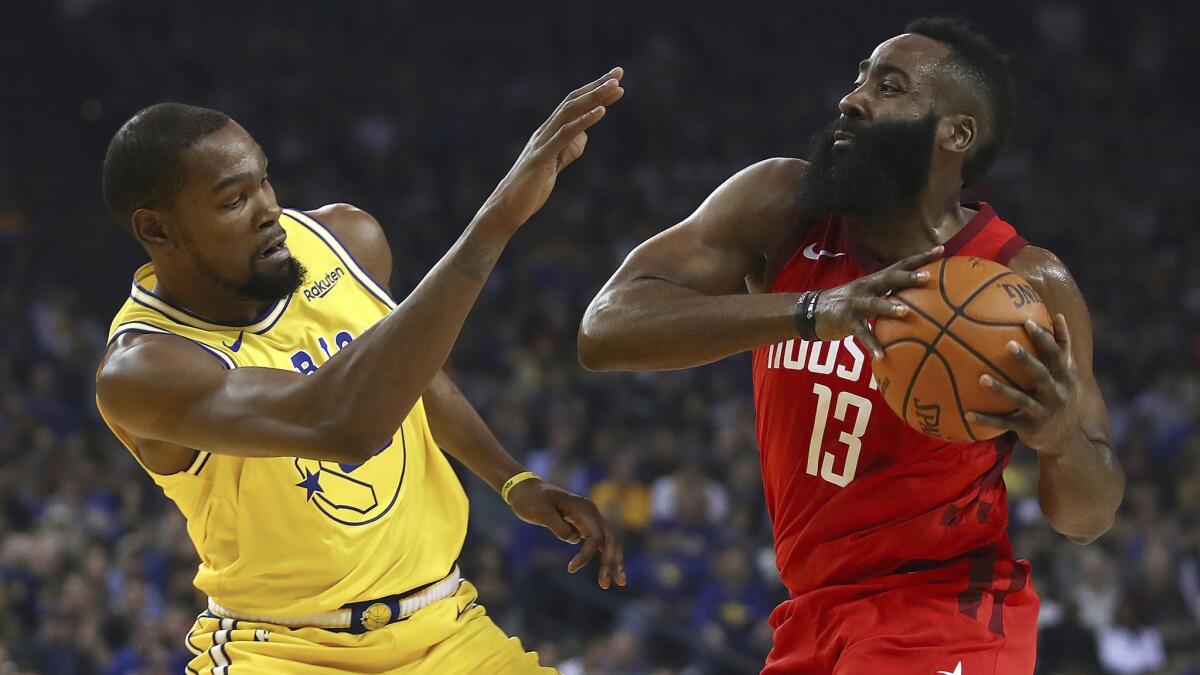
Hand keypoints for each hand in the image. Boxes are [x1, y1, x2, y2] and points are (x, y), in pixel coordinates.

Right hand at [477, 67, 624, 234]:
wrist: (507, 208)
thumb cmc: (530, 189)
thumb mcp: (555, 165)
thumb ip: (568, 150)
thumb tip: (584, 137)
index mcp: (548, 132)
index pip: (573, 105)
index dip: (594, 91)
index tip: (615, 79)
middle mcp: (545, 131)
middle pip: (573, 101)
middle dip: (597, 86)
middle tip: (620, 73)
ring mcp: (542, 142)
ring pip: (569, 112)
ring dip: (594, 97)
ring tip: (615, 87)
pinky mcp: (542, 156)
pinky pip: (565, 134)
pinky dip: (584, 121)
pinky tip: (601, 111)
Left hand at [506, 478, 625, 588]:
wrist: (526, 489)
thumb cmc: (531, 500)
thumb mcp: (541, 512)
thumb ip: (559, 526)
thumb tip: (575, 539)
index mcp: (583, 508)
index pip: (595, 537)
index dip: (586, 555)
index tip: (570, 569)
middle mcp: (591, 512)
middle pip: (610, 540)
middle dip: (611, 562)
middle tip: (605, 585)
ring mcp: (589, 518)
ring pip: (609, 542)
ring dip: (614, 561)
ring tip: (619, 582)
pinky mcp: (584, 525)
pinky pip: (600, 542)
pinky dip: (606, 556)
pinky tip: (609, 571)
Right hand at [813, 246, 942, 355]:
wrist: (811, 312)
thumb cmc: (846, 304)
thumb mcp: (867, 295)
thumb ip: (888, 294)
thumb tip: (917, 300)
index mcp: (874, 280)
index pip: (899, 265)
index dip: (919, 258)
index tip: (941, 250)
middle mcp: (866, 287)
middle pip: (889, 278)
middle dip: (907, 277)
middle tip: (927, 277)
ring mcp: (854, 303)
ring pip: (874, 303)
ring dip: (889, 307)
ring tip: (904, 311)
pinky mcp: (845, 321)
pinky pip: (862, 333)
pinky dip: (872, 344)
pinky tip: (882, 355)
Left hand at [967, 314, 1080, 452]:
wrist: (1067, 440)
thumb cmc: (1061, 396)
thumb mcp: (1067, 373)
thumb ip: (1063, 346)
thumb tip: (1058, 315)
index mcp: (1064, 377)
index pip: (1056, 354)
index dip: (1044, 339)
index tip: (1028, 322)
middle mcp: (1056, 393)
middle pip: (1040, 374)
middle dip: (1025, 360)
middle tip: (1008, 344)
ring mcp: (1042, 412)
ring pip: (1020, 399)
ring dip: (1001, 389)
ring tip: (981, 378)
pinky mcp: (1028, 428)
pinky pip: (1004, 423)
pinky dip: (986, 419)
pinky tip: (967, 414)